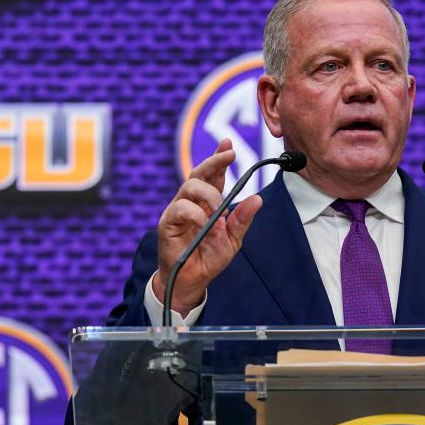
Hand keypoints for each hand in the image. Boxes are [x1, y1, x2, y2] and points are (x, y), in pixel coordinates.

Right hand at [152, 138, 262, 315]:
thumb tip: (257, 199)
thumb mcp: (233, 239)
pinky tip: (203, 222)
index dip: (219, 158)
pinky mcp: (168, 223)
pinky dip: (194, 212)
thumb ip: (242, 220)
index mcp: (208, 202)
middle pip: (199, 173)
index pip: (213, 175)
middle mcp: (192, 202)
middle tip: (230, 155)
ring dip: (208, 193)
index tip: (228, 144)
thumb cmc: (209, 258)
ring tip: (218, 209)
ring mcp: (178, 210)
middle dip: (214, 161)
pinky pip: (179, 208)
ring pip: (189, 186)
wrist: (192, 280)